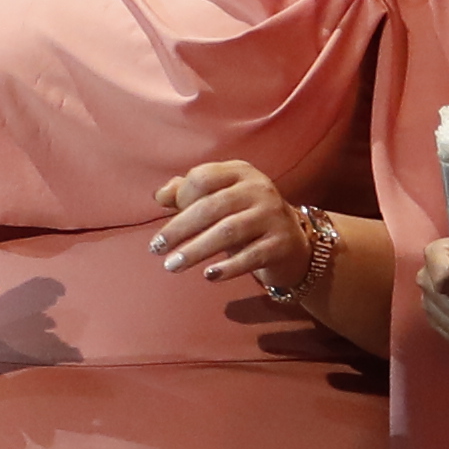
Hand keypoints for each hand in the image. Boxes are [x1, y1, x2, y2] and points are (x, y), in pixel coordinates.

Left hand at [155, 159, 308, 290]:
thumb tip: (159, 196)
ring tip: (172, 266)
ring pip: (228, 231)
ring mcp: (273, 215)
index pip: (203, 177)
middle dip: (179, 229)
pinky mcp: (282, 243)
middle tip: (156, 249)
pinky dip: (228, 267)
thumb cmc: (245, 218)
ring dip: (196, 250)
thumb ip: (188, 193)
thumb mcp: (220, 199)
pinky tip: (209, 275)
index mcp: (241, 172)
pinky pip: (251, 256)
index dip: (181, 198)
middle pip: (211, 206)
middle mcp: (259, 189)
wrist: (292, 243)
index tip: (167, 219)